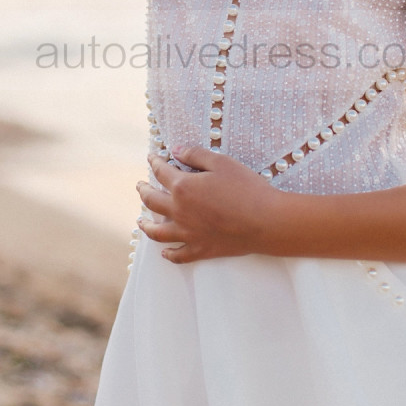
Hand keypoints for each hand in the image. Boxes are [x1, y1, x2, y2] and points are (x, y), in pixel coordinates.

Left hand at [136, 146, 274, 263]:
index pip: (161, 172)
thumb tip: (175, 151)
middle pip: (152, 201)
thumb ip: (195, 155)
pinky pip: (178, 254)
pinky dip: (169, 253)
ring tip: (140, 221)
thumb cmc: (246, 188)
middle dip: (144, 191)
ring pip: (157, 232)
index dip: (155, 162)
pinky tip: (164, 252)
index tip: (152, 158)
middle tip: (140, 186)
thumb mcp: (221, 163)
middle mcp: (179, 211)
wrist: (265, 222)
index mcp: (182, 187)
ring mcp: (188, 233)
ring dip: (146, 225)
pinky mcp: (201, 249)